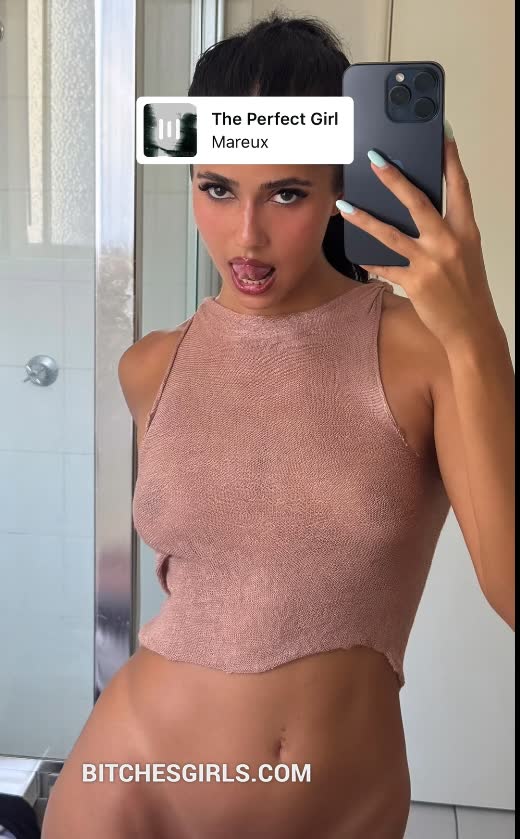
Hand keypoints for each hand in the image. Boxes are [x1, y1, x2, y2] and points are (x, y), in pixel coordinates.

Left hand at [336, 123, 500, 349]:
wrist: (472, 328)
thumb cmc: (468, 290)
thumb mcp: (465, 253)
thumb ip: (446, 231)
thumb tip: (420, 213)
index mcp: (466, 230)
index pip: (459, 187)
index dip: (451, 160)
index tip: (442, 135)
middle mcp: (449, 242)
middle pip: (417, 202)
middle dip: (393, 178)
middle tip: (374, 159)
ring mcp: (431, 262)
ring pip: (391, 233)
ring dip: (364, 218)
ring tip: (345, 205)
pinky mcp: (415, 283)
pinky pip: (385, 267)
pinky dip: (370, 261)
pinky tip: (357, 254)